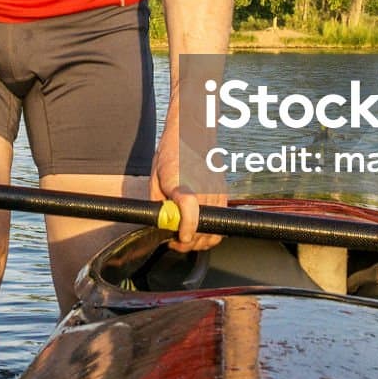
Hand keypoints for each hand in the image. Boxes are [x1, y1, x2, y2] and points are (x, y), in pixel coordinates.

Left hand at [151, 130, 224, 253]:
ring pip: (214, 228)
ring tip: (185, 238)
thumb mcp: (155, 179)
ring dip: (200, 240)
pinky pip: (220, 222)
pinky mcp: (223, 195)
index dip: (186, 226)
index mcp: (182, 181)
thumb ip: (158, 204)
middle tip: (176, 242)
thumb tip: (163, 225)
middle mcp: (203, 187)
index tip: (181, 237)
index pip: (189, 205)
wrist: (192, 136)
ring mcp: (216, 192)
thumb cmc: (171, 155)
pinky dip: (210, 231)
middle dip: (189, 242)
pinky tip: (197, 229)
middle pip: (203, 225)